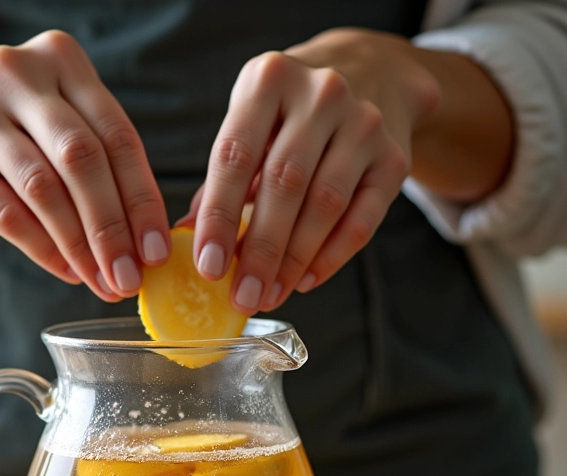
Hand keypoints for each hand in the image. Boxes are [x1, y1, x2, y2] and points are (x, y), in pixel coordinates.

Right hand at [0, 31, 169, 300]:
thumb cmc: (13, 126)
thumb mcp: (58, 121)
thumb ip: (101, 162)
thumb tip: (145, 242)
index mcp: (62, 60)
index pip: (118, 137)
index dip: (143, 200)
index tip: (157, 251)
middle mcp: (17, 74)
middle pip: (82, 161)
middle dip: (113, 229)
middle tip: (129, 277)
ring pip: (43, 189)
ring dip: (80, 247)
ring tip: (102, 282)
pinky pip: (5, 212)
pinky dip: (42, 249)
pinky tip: (67, 271)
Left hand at [190, 29, 440, 312]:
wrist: (372, 77)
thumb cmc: (289, 116)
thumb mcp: (249, 127)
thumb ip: (219, 181)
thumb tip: (183, 239)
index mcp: (268, 80)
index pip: (235, 156)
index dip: (219, 216)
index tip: (208, 268)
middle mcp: (321, 94)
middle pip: (285, 184)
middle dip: (260, 250)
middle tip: (242, 296)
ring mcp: (364, 123)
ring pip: (326, 205)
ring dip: (294, 261)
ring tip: (269, 295)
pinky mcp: (394, 157)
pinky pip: (363, 220)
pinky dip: (332, 257)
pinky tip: (305, 281)